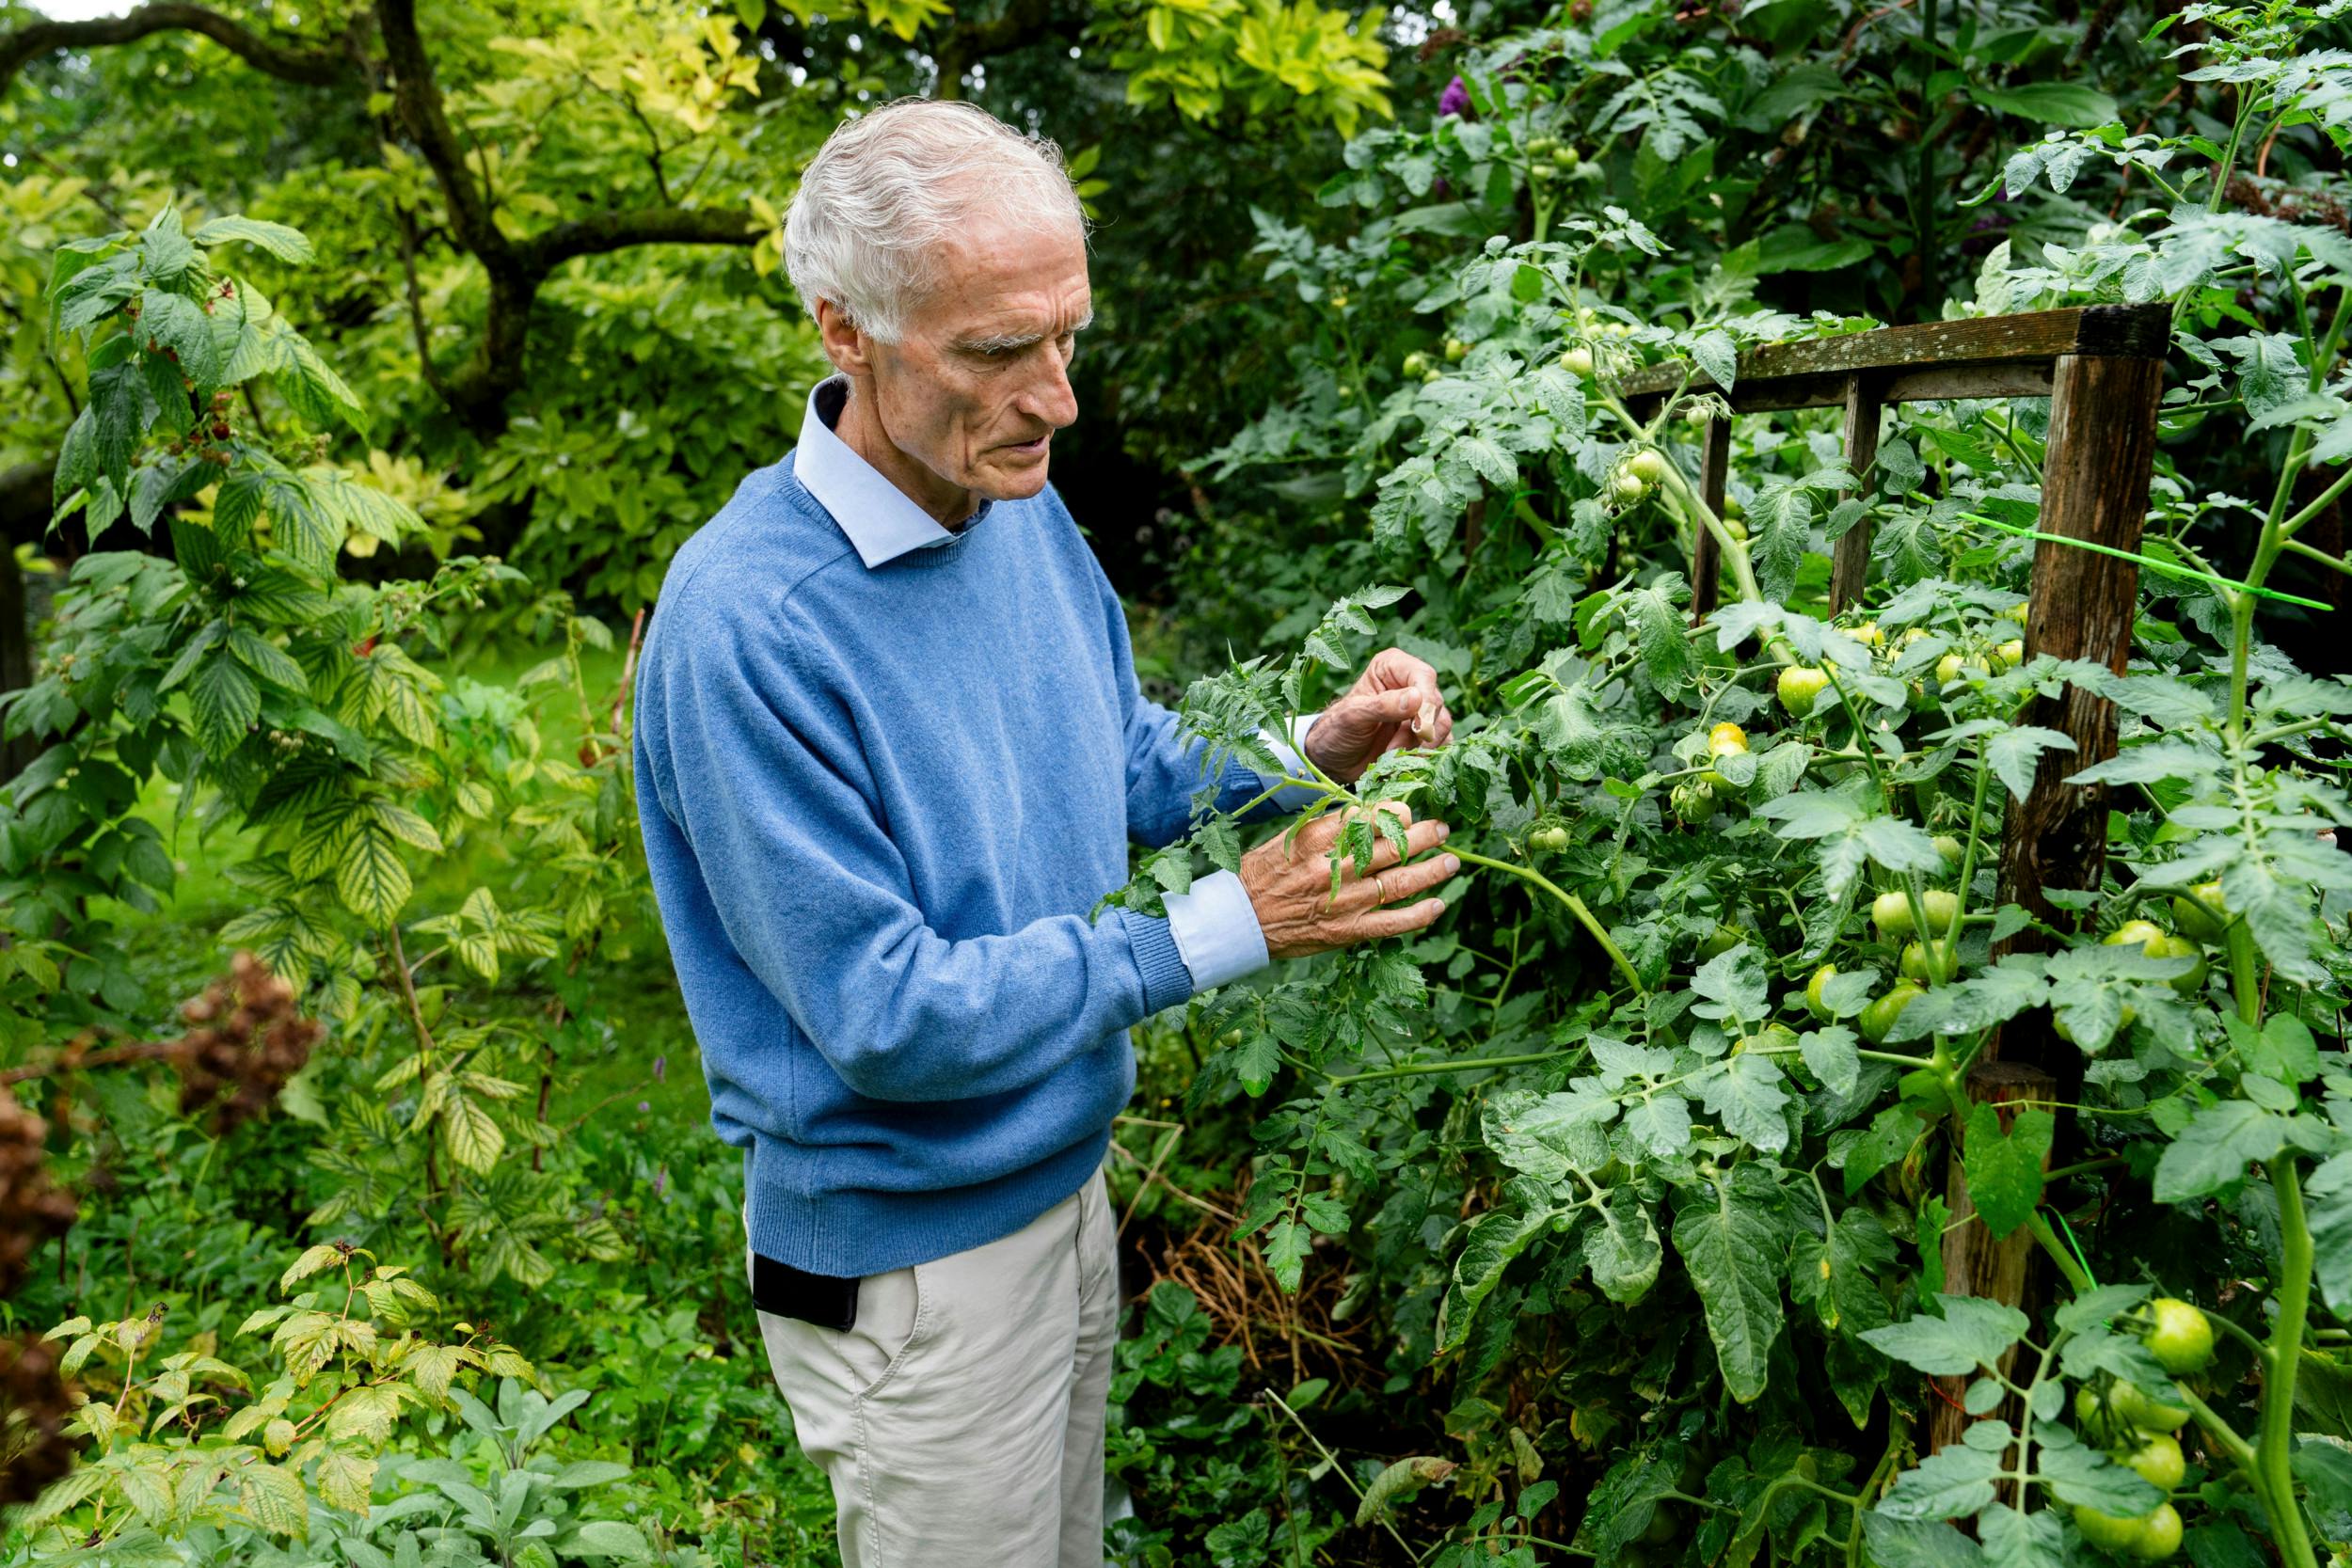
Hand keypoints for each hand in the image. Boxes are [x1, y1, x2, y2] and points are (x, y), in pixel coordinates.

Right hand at [1239, 801, 1457, 960]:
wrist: (1240, 918)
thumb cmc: (1264, 872)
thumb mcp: (1290, 838)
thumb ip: (1329, 826)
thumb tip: (1369, 812)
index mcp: (1318, 839)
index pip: (1369, 819)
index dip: (1398, 812)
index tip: (1410, 810)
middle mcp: (1334, 868)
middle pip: (1392, 847)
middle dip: (1425, 836)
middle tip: (1443, 828)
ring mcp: (1343, 902)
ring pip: (1399, 883)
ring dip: (1431, 872)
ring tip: (1451, 861)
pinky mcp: (1346, 931)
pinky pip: (1391, 924)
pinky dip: (1418, 916)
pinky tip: (1437, 906)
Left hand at [1302, 648, 1455, 785]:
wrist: (1334, 761)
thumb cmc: (1336, 731)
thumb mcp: (1352, 716)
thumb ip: (1382, 706)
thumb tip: (1417, 698)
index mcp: (1392, 667)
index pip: (1423, 676)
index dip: (1426, 701)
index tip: (1418, 727)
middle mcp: (1410, 684)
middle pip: (1435, 703)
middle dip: (1418, 731)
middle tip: (1394, 749)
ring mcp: (1420, 711)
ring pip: (1441, 725)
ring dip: (1421, 746)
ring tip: (1393, 758)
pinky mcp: (1426, 734)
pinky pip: (1442, 743)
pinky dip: (1428, 756)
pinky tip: (1407, 765)